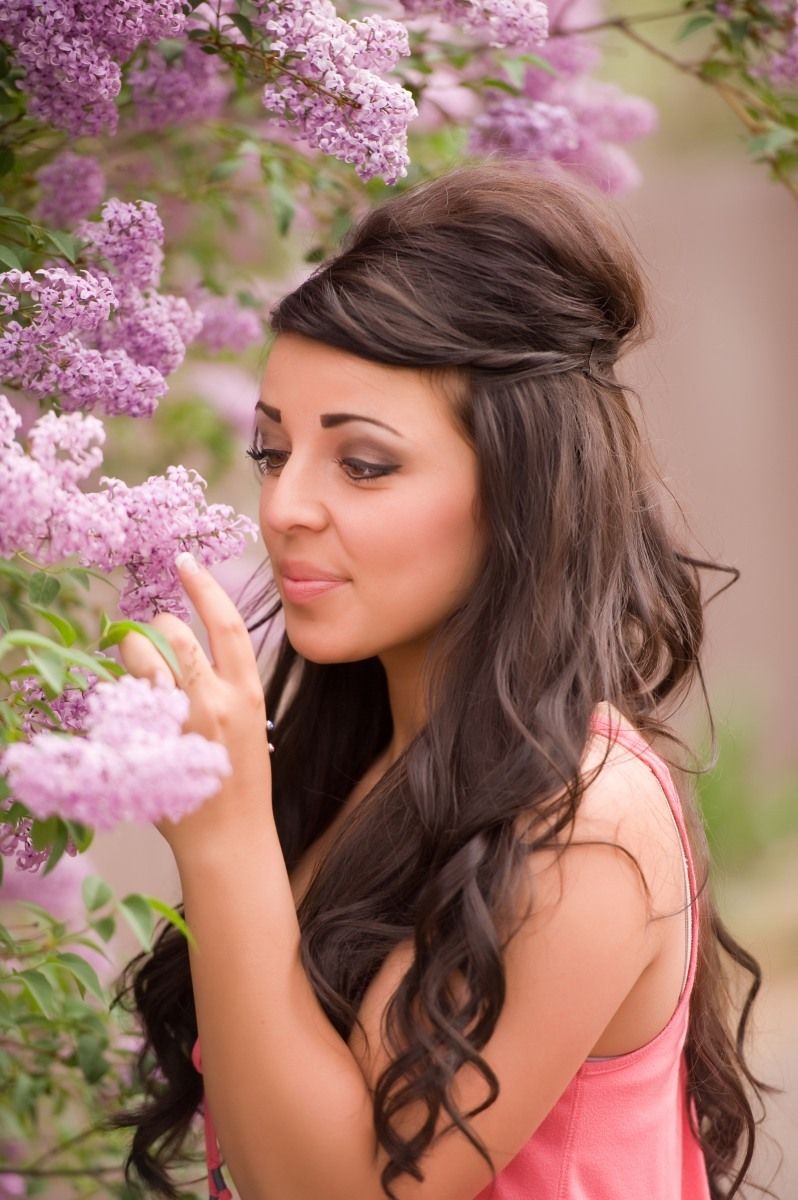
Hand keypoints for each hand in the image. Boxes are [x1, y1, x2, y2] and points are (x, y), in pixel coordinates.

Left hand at [119, 552, 271, 856]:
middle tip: (147, 629)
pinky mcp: (153, 744)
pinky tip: (125, 705)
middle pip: (175, 638)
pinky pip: (126, 701)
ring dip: (131, 652)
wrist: (230, 838)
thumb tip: (195, 657)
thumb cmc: (241, 784)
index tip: (186, 562)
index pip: (227, 624)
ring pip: (144, 662)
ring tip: (131, 659)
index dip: (205, 587)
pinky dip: (121, 694)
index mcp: (249, 694)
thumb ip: (228, 690)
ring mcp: (182, 724)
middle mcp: (216, 702)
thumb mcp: (251, 728)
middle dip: (155, 626)